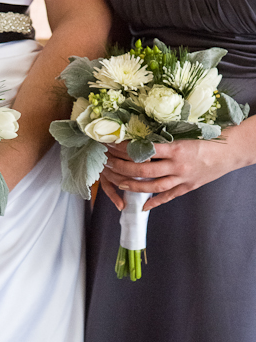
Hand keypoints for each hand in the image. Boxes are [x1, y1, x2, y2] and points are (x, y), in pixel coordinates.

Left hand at [101, 120, 254, 210]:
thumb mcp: (187, 134)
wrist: (231, 151)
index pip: (145, 150)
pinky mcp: (187, 187)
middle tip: (109, 164)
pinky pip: (168, 196)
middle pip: (144, 170)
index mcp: (176, 149)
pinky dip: (155, 202)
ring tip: (120, 184)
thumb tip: (142, 136)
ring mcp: (182, 178)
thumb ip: (166, 139)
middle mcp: (177, 165)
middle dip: (124, 168)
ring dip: (134, 186)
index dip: (127, 148)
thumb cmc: (209, 138)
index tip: (112, 145)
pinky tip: (143, 206)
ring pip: (153, 186)